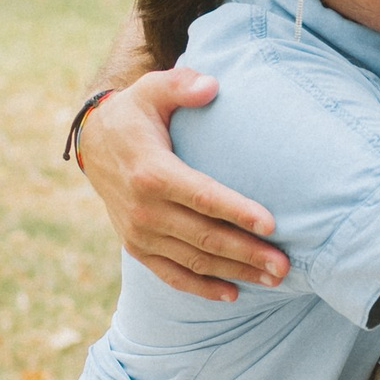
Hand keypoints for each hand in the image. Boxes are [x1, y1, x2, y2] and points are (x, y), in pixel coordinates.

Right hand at [73, 67, 285, 301]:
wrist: (94, 143)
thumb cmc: (135, 113)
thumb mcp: (152, 89)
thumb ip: (181, 85)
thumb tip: (212, 84)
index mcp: (152, 172)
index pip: (202, 196)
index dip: (237, 211)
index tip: (272, 225)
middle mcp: (144, 209)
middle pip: (204, 236)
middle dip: (247, 253)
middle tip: (285, 265)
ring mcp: (139, 233)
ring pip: (194, 260)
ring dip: (235, 273)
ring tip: (273, 279)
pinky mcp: (136, 247)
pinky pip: (171, 274)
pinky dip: (202, 288)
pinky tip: (233, 294)